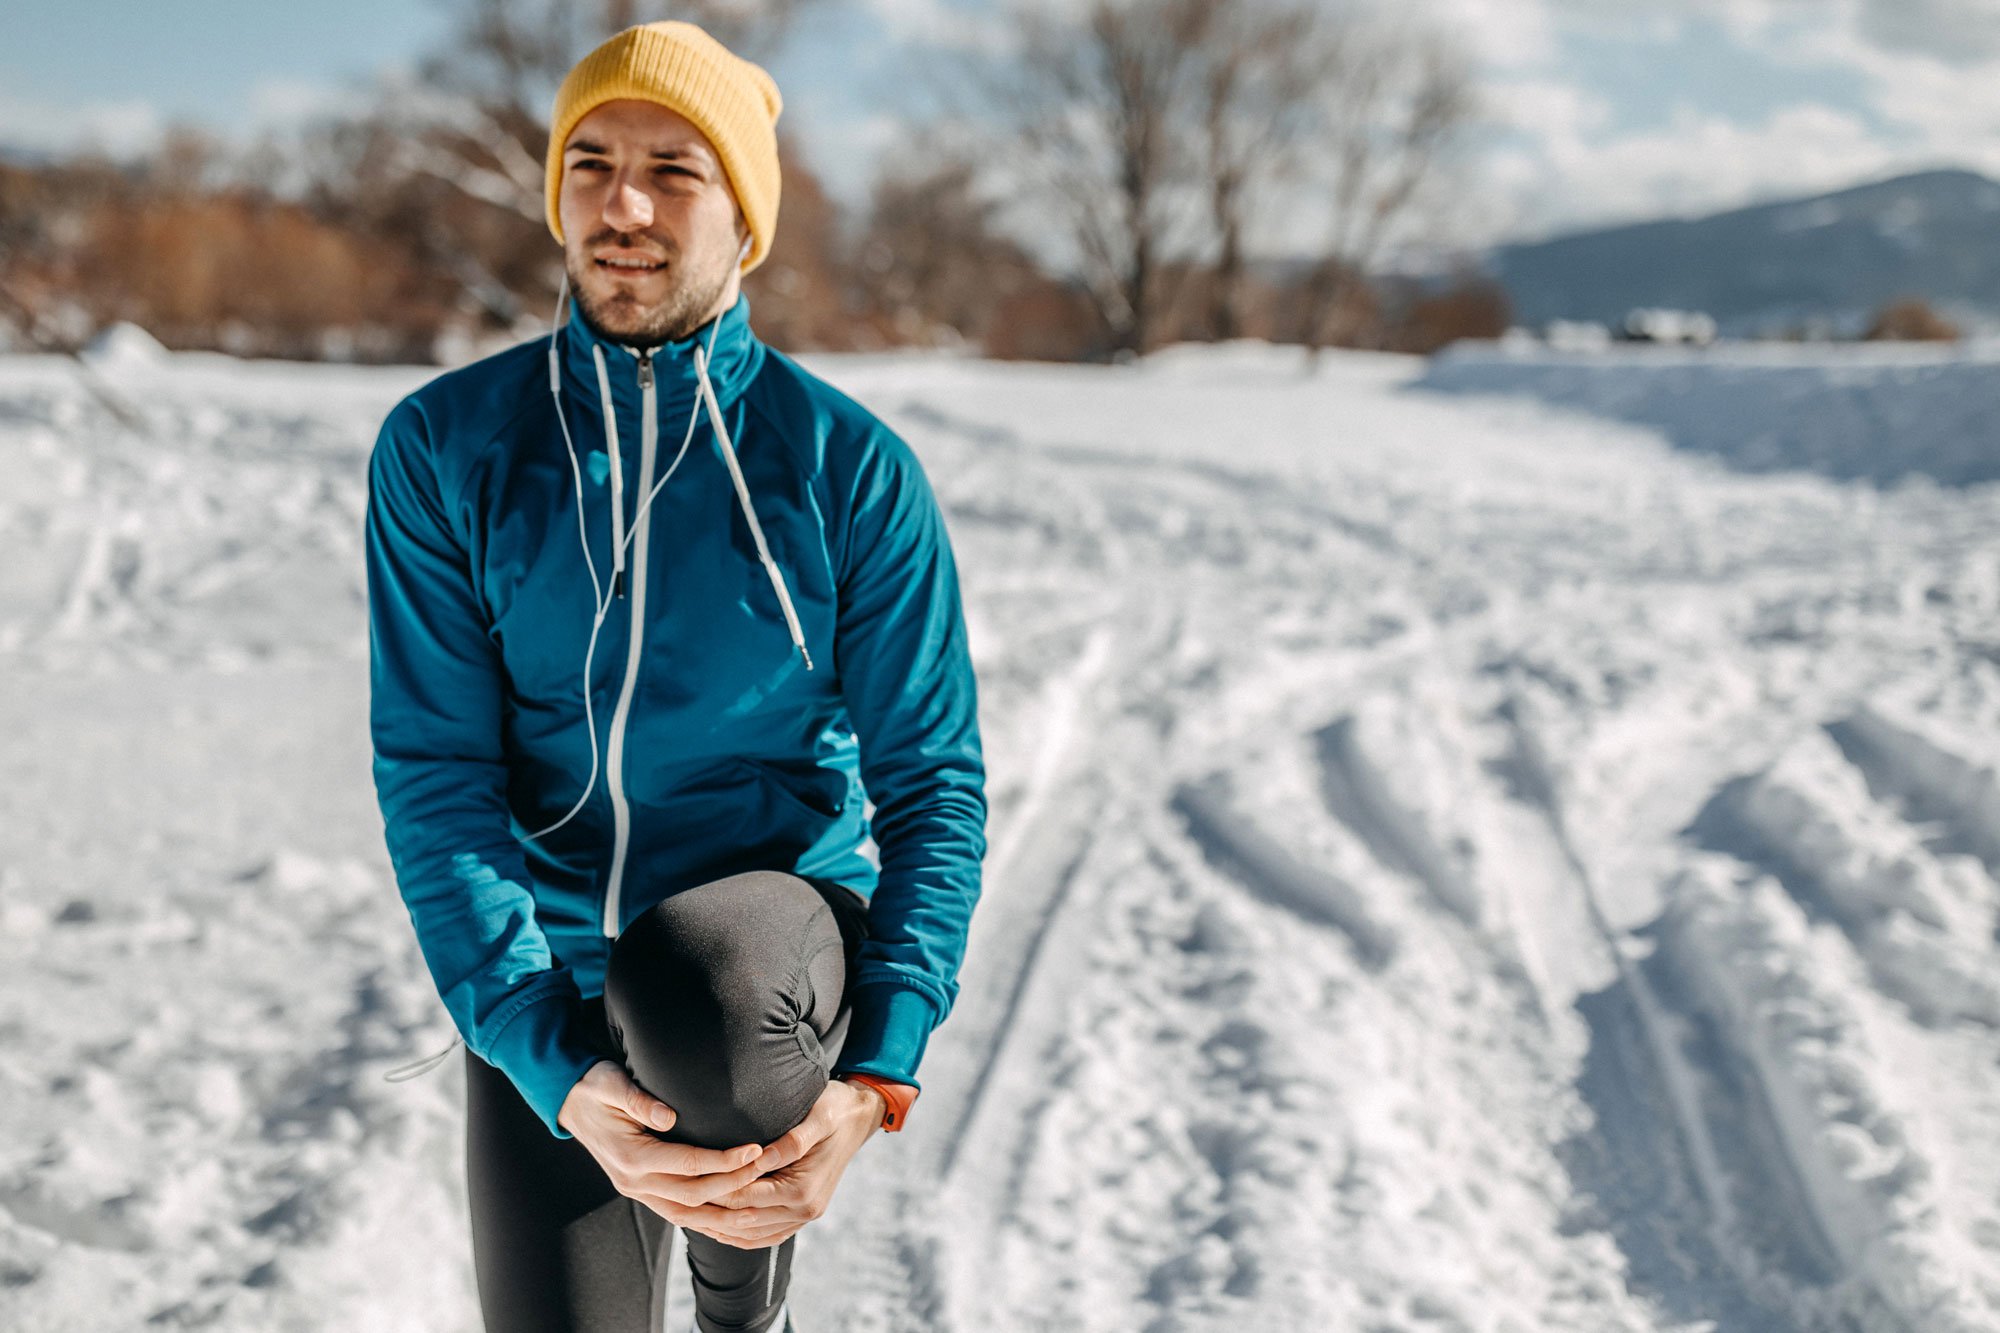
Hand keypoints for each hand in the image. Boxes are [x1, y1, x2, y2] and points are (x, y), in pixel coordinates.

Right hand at [557, 1061, 769, 1224]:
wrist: (568, 1101)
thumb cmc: (595, 1085)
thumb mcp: (611, 1083)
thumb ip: (639, 1099)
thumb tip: (669, 1117)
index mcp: (630, 1157)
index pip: (688, 1165)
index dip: (724, 1160)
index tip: (755, 1149)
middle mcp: (633, 1182)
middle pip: (693, 1195)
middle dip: (734, 1183)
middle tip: (766, 1167)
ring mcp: (636, 1191)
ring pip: (686, 1214)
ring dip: (723, 1211)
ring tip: (758, 1202)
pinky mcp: (641, 1191)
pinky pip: (677, 1213)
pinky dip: (704, 1218)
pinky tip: (730, 1215)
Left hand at [665, 1077, 886, 1249]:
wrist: (860, 1117)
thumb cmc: (835, 1109)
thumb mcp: (817, 1116)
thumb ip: (792, 1140)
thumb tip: (762, 1156)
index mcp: (804, 1190)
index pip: (747, 1197)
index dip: (714, 1190)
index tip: (684, 1180)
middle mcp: (805, 1210)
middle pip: (744, 1220)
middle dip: (709, 1212)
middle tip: (674, 1200)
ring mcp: (804, 1216)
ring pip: (751, 1235)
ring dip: (719, 1227)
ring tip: (686, 1212)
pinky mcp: (801, 1214)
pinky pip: (764, 1235)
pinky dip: (738, 1233)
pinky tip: (715, 1222)